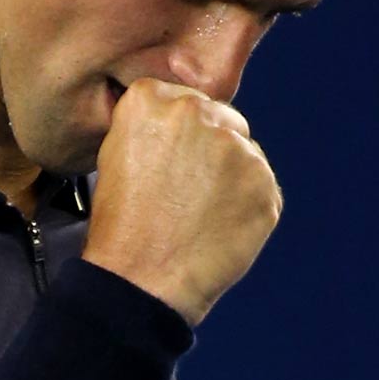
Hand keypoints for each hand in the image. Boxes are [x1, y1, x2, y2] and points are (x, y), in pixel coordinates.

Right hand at [81, 79, 281, 326]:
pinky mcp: (265, 183)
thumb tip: (181, 126)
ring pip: (241, 150)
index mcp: (151, 101)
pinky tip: (217, 224)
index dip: (172, 131)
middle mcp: (198, 113)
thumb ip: (148, 126)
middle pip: (216, 116)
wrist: (141, 281)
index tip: (165, 157)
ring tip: (197, 212)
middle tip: (183, 187)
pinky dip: (245, 202)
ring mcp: (238, 148)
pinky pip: (261, 184)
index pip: (176, 98)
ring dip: (227, 174)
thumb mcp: (112, 157)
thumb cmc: (121, 227)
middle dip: (205, 146)